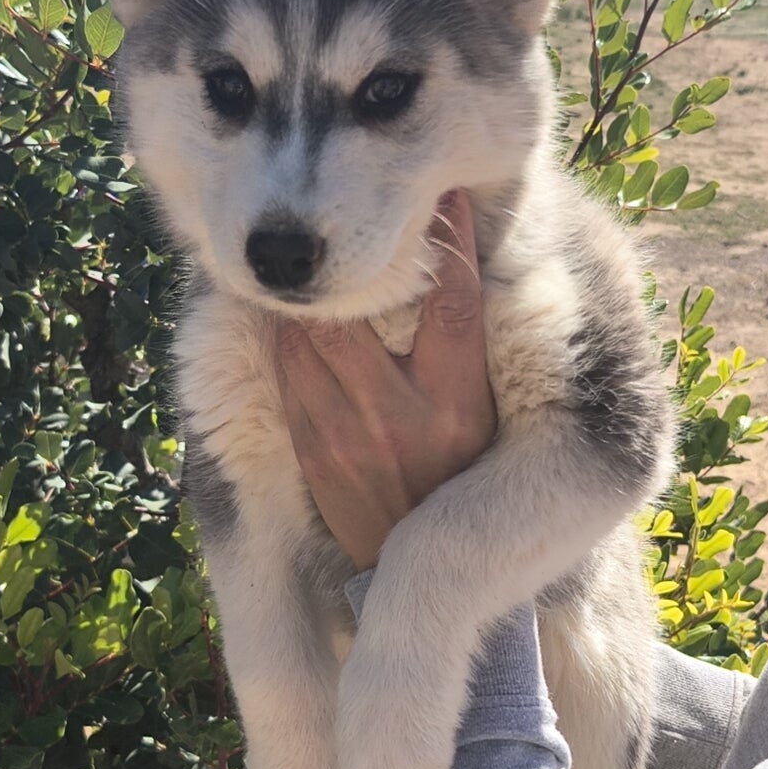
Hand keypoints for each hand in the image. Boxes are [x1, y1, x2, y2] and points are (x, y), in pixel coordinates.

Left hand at [271, 189, 497, 569]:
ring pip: (312, 335)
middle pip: (366, 311)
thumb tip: (455, 276)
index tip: (448, 194)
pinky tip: (288, 314)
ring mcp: (350, 433)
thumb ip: (465, 358)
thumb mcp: (482, 422)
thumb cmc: (456, 485)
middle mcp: (407, 415)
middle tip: (351, 221)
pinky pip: (287, 372)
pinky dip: (285, 336)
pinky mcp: (311, 449)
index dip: (451, 241)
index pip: (454, 303)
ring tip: (311, 263)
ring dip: (310, 296)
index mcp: (461, 404)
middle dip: (355, 263)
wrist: (408, 574)